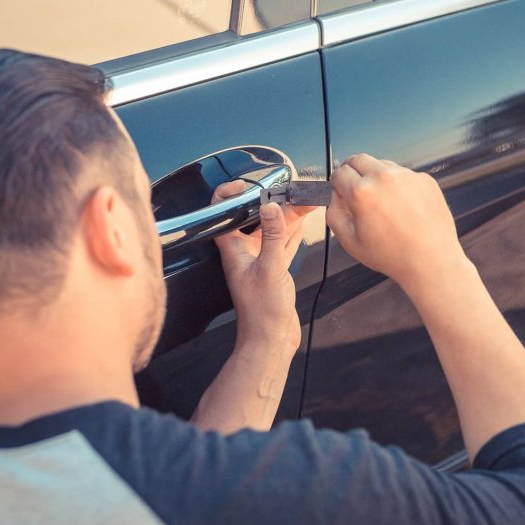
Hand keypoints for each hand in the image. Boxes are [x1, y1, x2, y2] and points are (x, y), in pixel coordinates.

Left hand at [212, 181, 313, 351]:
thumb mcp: (270, 268)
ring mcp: (260, 259)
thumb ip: (271, 236)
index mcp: (233, 249)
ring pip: (272, 228)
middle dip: (270, 201)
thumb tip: (271, 207)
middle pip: (254, 217)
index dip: (230, 195)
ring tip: (303, 199)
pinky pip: (283, 242)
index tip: (247, 184)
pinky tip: (302, 220)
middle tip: (288, 189)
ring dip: (287, 214)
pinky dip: (292, 230)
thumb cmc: (262, 312)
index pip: (222, 213)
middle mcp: (244, 251)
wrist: (272, 340)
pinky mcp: (274, 268)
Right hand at [327, 153, 465, 289]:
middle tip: (356, 190)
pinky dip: (399, 186)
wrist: (431, 261)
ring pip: (382, 165)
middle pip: (358, 159)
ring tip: (384, 205)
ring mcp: (407, 176)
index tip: (341, 190)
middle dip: (353, 172)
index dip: (337, 184)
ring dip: (376, 178)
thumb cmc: (392, 255)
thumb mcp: (349, 241)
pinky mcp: (424, 179)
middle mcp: (384, 177)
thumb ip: (333, 213)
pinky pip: (403, 175)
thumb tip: (335, 195)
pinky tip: (403, 207)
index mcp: (361, 192)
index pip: (339, 173)